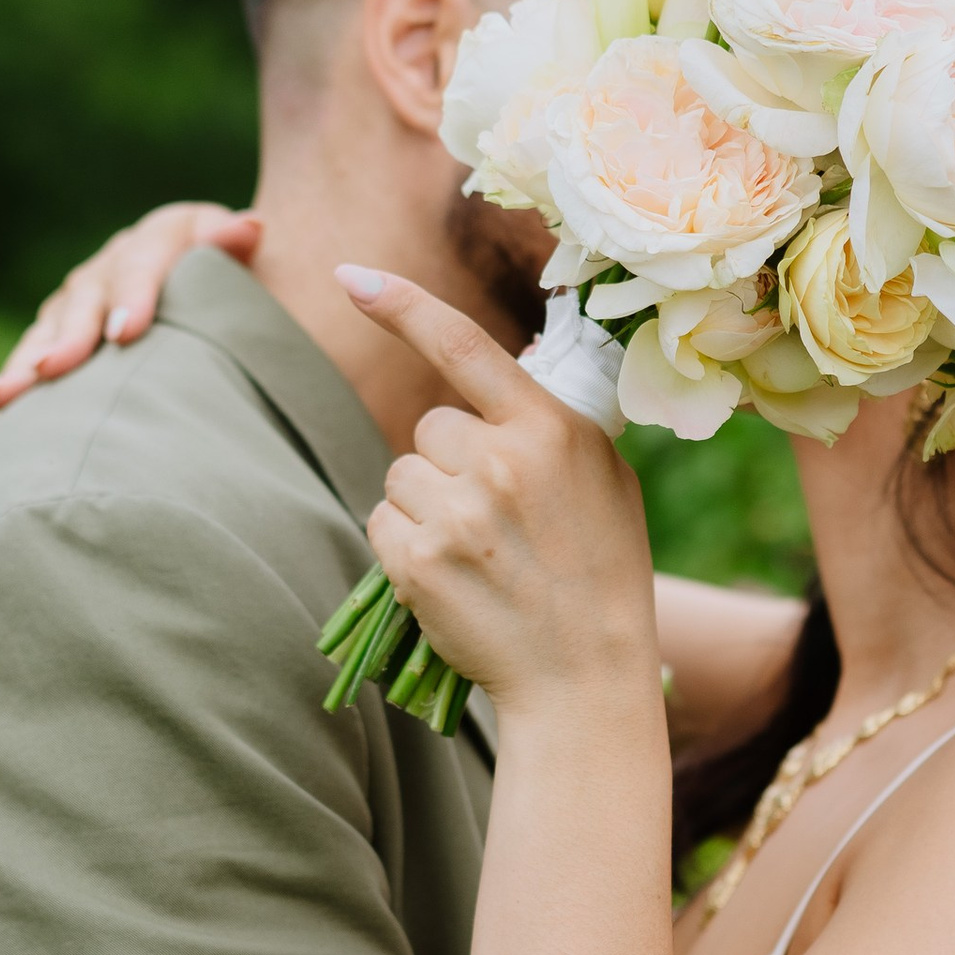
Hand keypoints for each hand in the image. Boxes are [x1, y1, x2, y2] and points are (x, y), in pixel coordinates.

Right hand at [0, 203, 260, 437]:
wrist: (195, 268)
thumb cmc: (221, 266)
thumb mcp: (228, 244)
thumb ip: (231, 241)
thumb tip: (249, 229)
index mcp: (147, 246)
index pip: (138, 269)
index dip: (131, 298)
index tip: (126, 333)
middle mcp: (100, 275)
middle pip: (80, 307)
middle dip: (66, 340)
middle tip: (52, 370)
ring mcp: (71, 309)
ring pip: (43, 340)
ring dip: (22, 371)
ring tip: (0, 401)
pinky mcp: (53, 342)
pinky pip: (26, 372)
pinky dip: (4, 406)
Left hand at [335, 268, 654, 708]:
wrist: (584, 677)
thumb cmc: (601, 571)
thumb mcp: (603, 479)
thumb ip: (547, 425)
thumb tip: (495, 372)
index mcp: (553, 430)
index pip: (463, 346)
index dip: (402, 306)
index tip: (351, 277)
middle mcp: (503, 462)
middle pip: (429, 428)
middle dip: (448, 463)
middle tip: (497, 520)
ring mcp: (457, 514)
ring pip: (401, 475)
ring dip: (425, 506)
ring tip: (479, 554)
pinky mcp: (419, 562)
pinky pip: (383, 522)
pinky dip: (404, 547)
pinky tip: (452, 578)